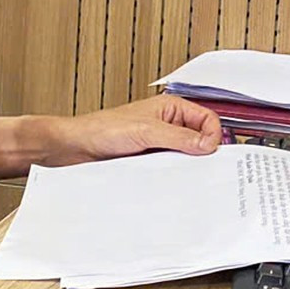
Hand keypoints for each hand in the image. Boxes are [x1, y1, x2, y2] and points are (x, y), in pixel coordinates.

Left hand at [49, 93, 222, 165]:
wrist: (76, 148)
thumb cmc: (102, 129)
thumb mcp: (146, 131)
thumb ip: (179, 137)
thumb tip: (208, 144)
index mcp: (171, 108)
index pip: (208, 120)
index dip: (213, 136)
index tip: (210, 153)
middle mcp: (168, 125)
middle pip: (200, 140)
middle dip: (203, 153)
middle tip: (203, 167)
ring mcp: (160, 145)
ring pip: (186, 157)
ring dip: (186, 166)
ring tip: (181, 172)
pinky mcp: (151, 161)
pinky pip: (171, 170)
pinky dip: (173, 175)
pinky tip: (168, 180)